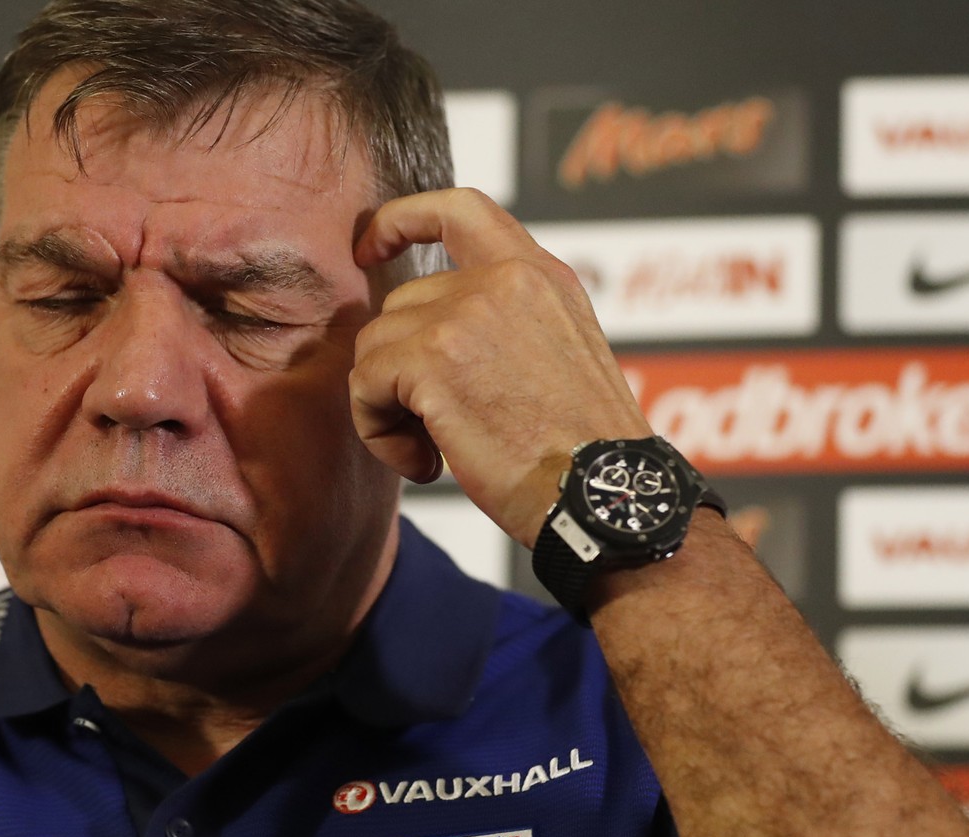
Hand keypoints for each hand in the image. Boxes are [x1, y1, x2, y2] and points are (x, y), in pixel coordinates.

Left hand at [351, 188, 651, 547]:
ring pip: (375, 348)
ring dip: (388, 406)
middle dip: (400, 370)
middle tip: (436, 430)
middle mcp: (503, 281)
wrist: (603, 493)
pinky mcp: (431, 360)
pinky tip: (425, 464)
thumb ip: (505, 320)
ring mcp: (464, 315)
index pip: (461, 210)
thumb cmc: (584, 449)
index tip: (368, 246)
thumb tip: (426, 329)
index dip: (402, 219)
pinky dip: (378, 432)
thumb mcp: (561, 352)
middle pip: (400, 307)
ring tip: (434, 450)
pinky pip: (364, 386)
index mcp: (540, 275)